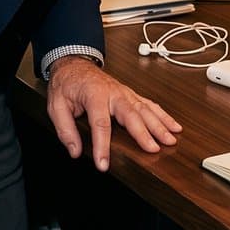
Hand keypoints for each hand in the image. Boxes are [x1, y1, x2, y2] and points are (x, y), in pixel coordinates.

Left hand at [45, 57, 180, 171]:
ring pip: (145, 109)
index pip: (100, 124)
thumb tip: (75, 151)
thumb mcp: (56, 105)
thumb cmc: (66, 84)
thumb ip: (65, 129)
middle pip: (131, 114)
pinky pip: (149, 105)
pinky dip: (163, 115)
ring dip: (160, 125)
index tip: (103, 164)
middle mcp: (113, 93)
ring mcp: (124, 93)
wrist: (73, 64)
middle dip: (143, 133)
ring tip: (171, 140)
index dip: (102, 146)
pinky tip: (174, 126)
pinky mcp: (130, 95)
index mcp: (94, 95)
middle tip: (154, 149)